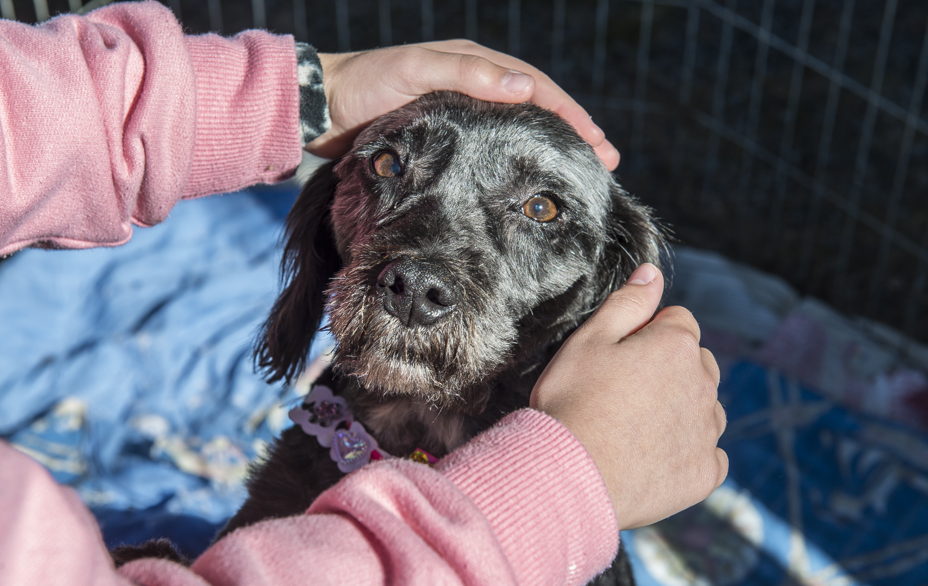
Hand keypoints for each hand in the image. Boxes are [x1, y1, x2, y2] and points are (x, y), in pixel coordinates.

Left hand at [307, 40, 619, 169]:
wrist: (323, 108)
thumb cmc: (367, 85)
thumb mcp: (416, 71)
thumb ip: (467, 75)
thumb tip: (525, 86)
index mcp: (473, 64)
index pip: (536, 87)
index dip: (570, 114)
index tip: (597, 142)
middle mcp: (474, 85)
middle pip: (536, 108)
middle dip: (572, 132)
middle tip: (604, 162)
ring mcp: (463, 112)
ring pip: (518, 129)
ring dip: (549, 148)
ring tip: (576, 173)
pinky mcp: (448, 137)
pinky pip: (493, 146)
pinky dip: (517, 159)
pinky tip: (527, 179)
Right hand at [530, 263, 727, 529]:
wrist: (570, 474)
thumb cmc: (572, 402)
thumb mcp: (587, 341)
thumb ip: (627, 303)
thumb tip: (652, 273)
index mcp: (677, 346)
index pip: (677, 321)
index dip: (646, 335)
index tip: (617, 357)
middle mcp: (704, 385)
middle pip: (697, 363)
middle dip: (671, 369)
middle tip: (624, 392)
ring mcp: (707, 431)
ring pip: (706, 408)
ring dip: (683, 410)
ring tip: (637, 427)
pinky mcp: (705, 473)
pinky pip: (710, 456)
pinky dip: (690, 454)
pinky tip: (655, 458)